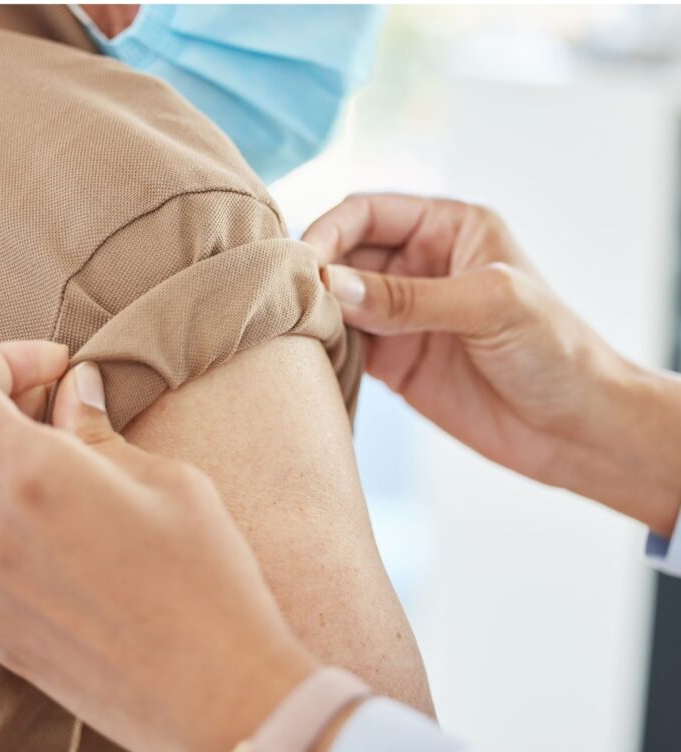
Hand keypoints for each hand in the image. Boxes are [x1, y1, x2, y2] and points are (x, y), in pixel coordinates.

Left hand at [0, 341, 315, 751]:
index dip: (0, 362)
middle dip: (1, 404)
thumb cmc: (207, 578)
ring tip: (24, 464)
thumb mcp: (169, 484)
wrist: (214, 689)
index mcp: (37, 476)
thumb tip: (73, 394)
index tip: (51, 365)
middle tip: (57, 405)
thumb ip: (102, 435)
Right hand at [304, 194, 680, 534]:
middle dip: (317, 271)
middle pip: (346, 253)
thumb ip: (408, 297)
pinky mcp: (395, 360)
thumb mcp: (488, 306)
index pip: (369, 212)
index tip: (305, 263)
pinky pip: (347, 345)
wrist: (573, 429)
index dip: (331, 231)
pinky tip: (310, 356)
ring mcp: (405, 315)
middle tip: (289, 298)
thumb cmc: (555, 350)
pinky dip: (325, 348)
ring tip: (292, 327)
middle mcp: (420, 265)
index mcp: (448, 228)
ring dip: (316, 311)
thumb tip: (332, 284)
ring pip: (339, 300)